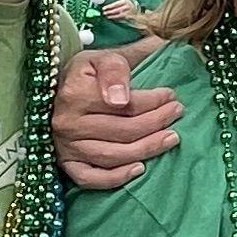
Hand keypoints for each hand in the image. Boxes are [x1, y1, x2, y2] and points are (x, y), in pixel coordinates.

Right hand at [51, 46, 181, 191]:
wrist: (60, 89)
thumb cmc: (88, 74)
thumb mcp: (101, 58)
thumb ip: (114, 70)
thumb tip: (121, 100)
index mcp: (76, 94)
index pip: (124, 105)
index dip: (153, 101)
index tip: (171, 96)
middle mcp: (68, 123)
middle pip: (123, 130)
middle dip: (156, 123)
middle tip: (177, 114)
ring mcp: (65, 146)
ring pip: (112, 155)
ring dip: (146, 149)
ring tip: (170, 139)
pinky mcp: (66, 163)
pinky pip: (91, 179)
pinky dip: (116, 178)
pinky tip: (139, 169)